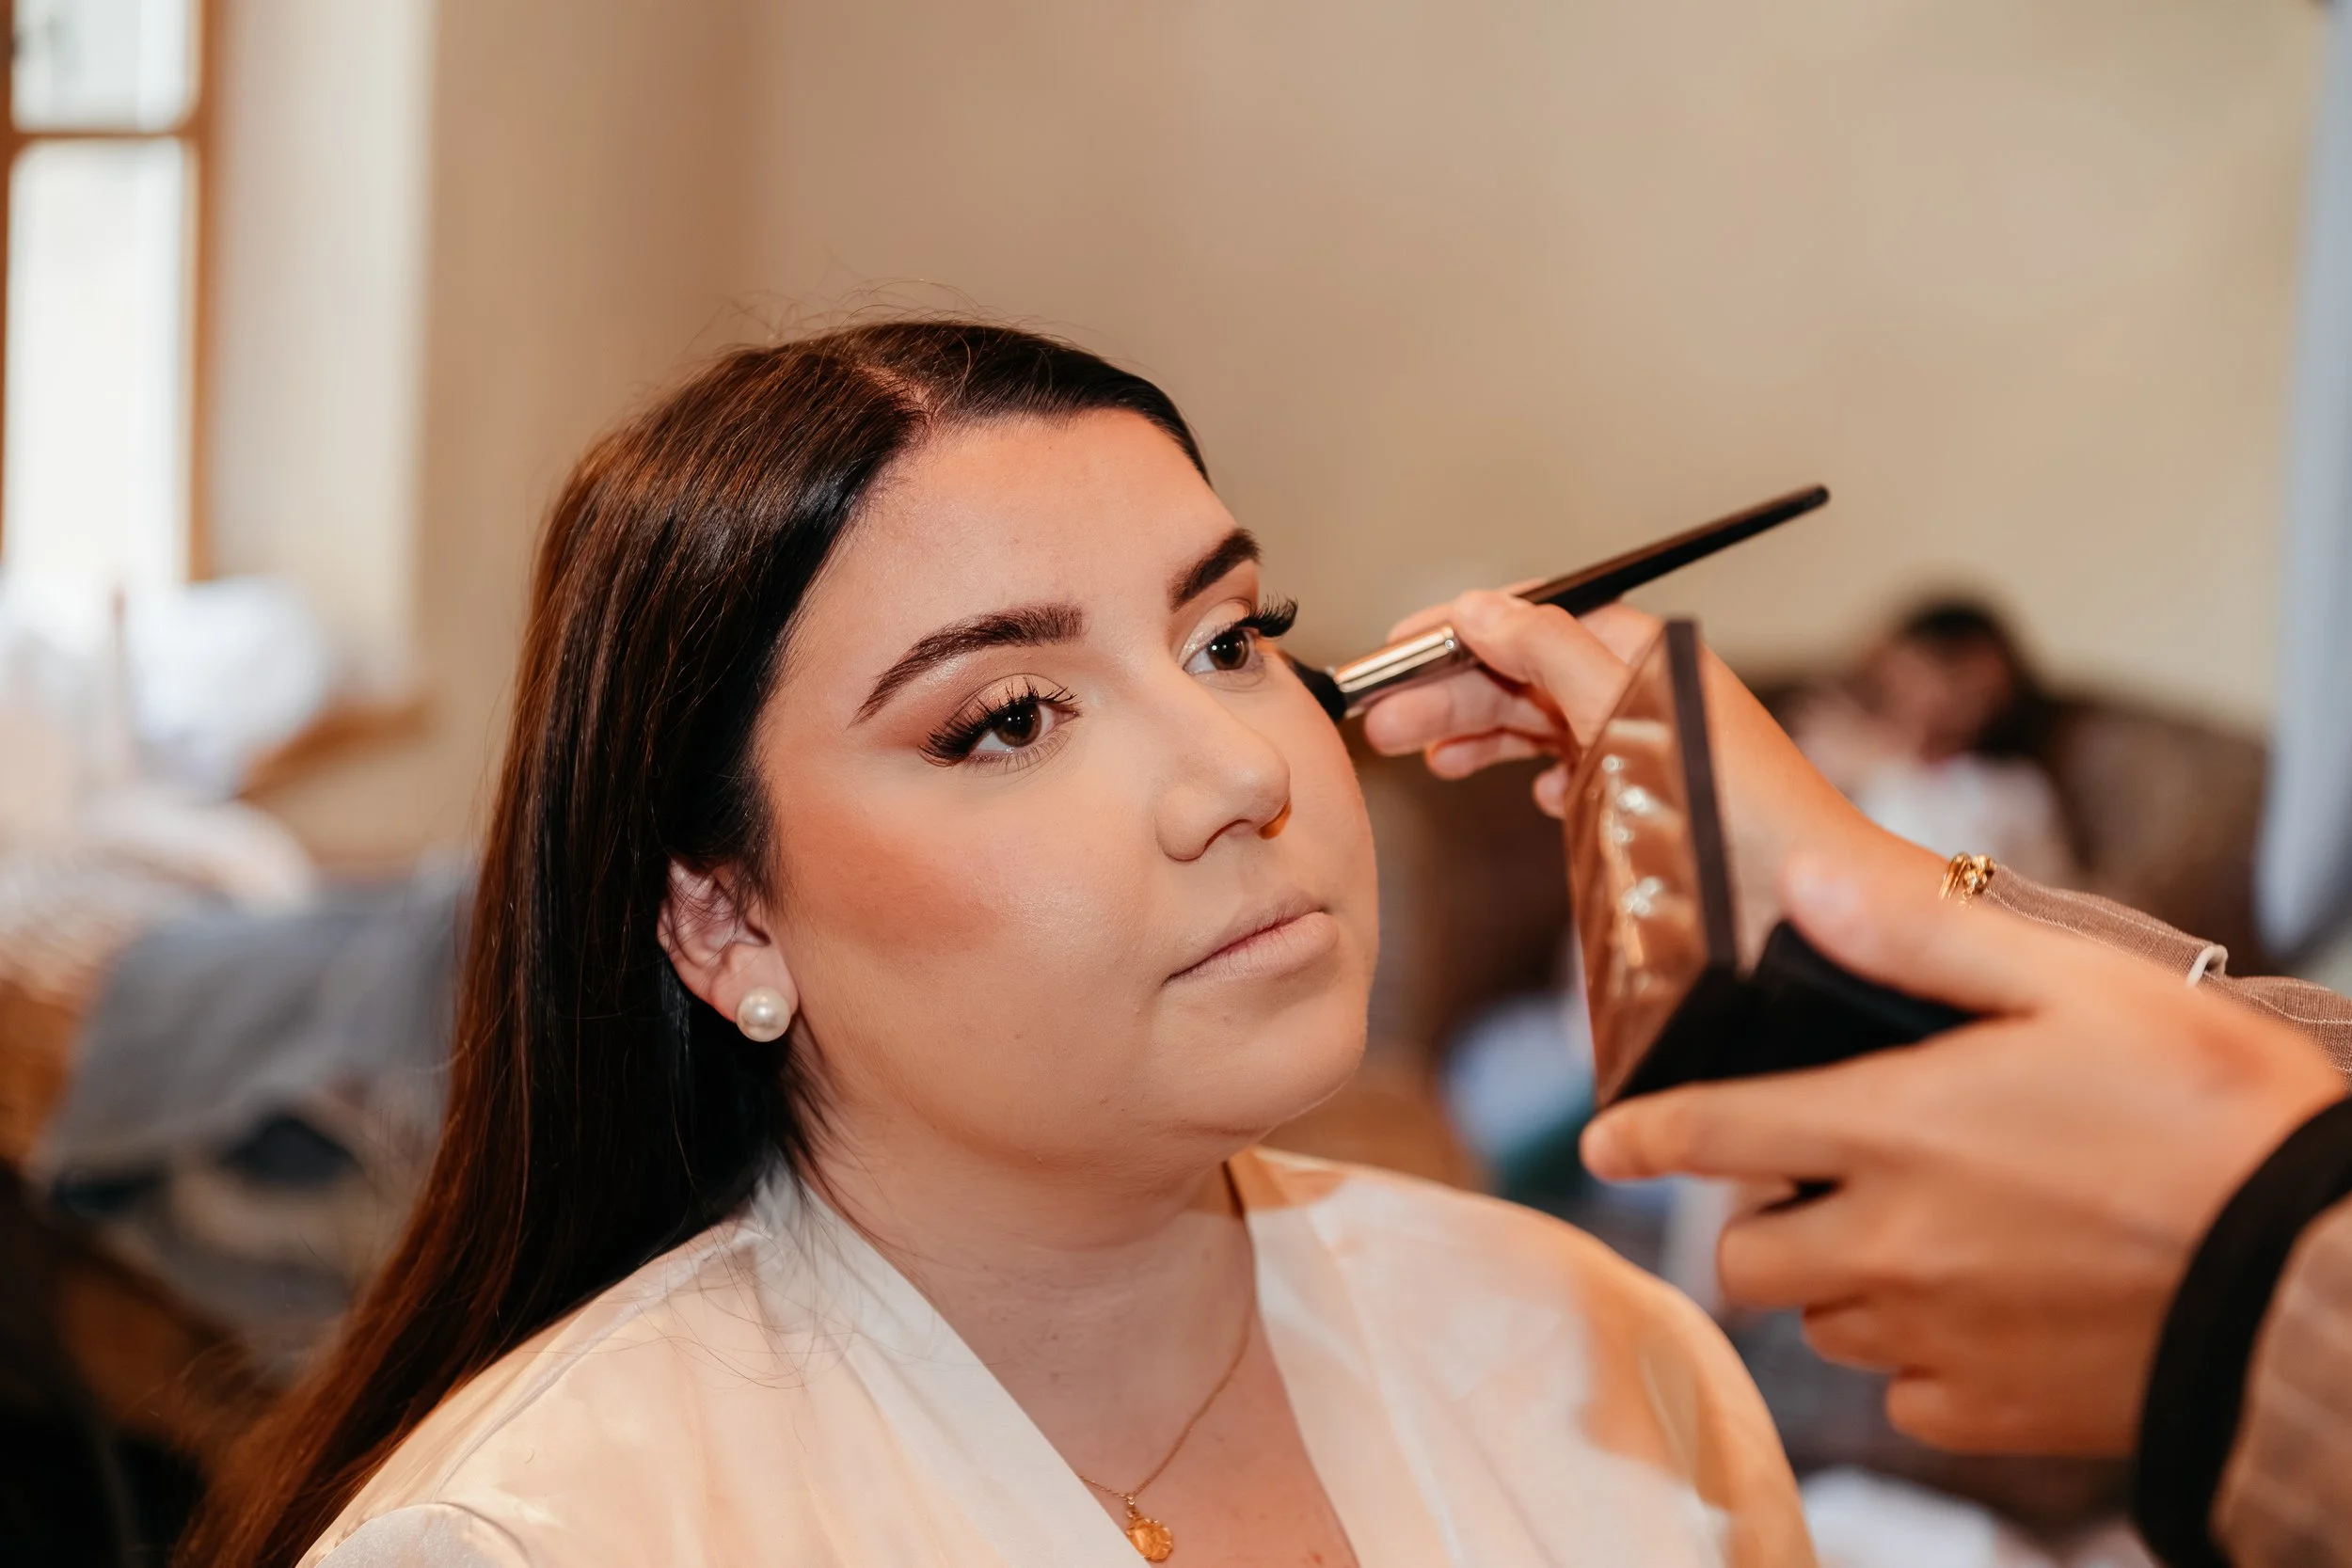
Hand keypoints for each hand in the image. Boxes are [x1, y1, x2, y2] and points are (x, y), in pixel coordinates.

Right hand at [1358, 589, 1937, 947]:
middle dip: (1449, 695)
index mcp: (1639, 649)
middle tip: (1381, 728)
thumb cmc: (1732, 807)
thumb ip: (1545, 650)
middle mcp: (1640, 685)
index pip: (1526, 618)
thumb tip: (1475, 606)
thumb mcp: (1621, 710)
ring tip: (1431, 762)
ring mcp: (1644, 740)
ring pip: (1539, 723)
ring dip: (1479, 737)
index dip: (1452, 633)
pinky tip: (1534, 797)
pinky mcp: (1649, 796)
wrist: (1807, 905)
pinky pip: (1574, 770)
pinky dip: (1539, 777)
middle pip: (1521, 674)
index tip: (1390, 653)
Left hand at [1579, 853, 2347, 1454]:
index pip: (1711, 1133)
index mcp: (1891, 1129)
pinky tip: (1974, 1314)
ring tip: (1911, 1238)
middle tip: (1820, 1183)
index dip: (1643, 1135)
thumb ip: (1923, 934)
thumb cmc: (2215, 1110)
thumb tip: (1802, 884)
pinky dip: (1913, 1359)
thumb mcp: (2078, 980)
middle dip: (1758, 1218)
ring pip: (1821, 1325)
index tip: (1607, 1138)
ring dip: (1835, 1284)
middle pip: (1747, 1256)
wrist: (2324, 1271)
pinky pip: (1904, 1395)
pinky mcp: (1994, 1413)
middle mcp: (1889, 1243)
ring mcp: (1937, 1337)